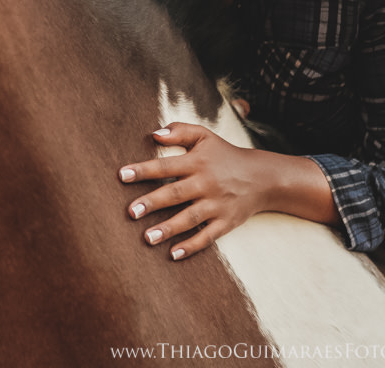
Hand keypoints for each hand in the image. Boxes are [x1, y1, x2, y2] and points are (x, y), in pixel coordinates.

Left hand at [117, 123, 272, 260]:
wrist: (262, 177)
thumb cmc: (225, 155)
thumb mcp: (205, 136)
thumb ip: (180, 131)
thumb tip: (154, 134)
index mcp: (197, 162)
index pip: (165, 166)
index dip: (143, 170)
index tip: (122, 175)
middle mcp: (206, 183)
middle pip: (175, 194)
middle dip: (152, 203)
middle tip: (131, 212)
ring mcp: (217, 205)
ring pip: (190, 218)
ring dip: (168, 229)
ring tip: (146, 237)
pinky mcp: (226, 223)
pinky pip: (207, 237)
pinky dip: (191, 246)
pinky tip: (173, 254)